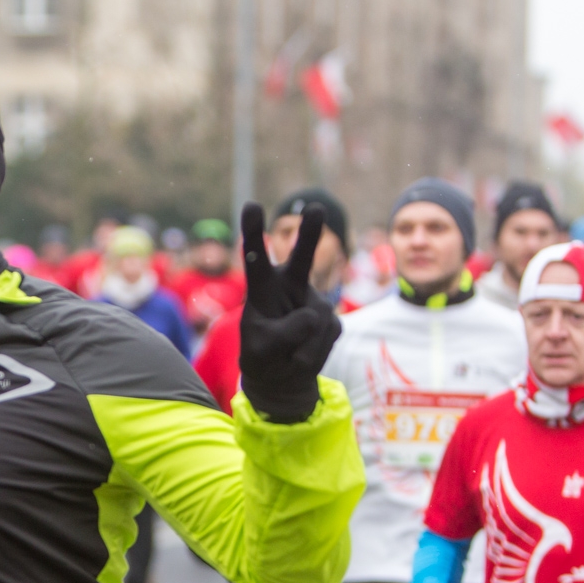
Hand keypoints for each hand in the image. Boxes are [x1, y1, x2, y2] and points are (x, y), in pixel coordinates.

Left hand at [238, 203, 342, 422]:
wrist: (282, 376)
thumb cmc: (262, 356)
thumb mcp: (262, 349)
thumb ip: (284, 332)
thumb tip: (315, 316)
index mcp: (262, 288)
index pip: (255, 258)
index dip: (254, 234)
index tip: (251, 206)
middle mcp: (290, 286)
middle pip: (300, 258)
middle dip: (310, 234)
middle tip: (315, 207)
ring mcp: (314, 301)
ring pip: (314, 321)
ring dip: (302, 347)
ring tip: (288, 355)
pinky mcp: (332, 319)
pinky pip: (327, 335)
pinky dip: (313, 353)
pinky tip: (303, 355)